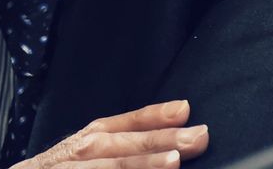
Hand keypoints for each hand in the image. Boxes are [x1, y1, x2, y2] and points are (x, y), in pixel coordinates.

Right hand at [13, 99, 208, 168]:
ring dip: (140, 163)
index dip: (152, 115)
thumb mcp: (83, 154)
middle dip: (157, 139)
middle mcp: (76, 155)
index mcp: (85, 142)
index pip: (120, 124)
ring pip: (107, 167)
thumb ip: (118, 146)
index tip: (185, 108)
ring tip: (173, 161)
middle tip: (196, 137)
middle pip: (117, 144)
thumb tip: (171, 144)